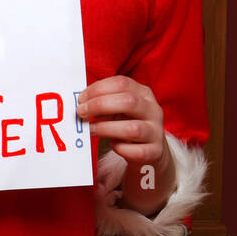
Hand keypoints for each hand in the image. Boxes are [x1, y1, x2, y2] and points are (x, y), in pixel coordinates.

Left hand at [77, 76, 175, 212]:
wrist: (150, 151)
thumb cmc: (127, 124)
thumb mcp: (119, 108)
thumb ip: (103, 102)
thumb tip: (80, 102)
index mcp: (143, 94)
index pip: (122, 83)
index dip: (98, 89)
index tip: (81, 98)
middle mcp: (153, 110)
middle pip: (129, 102)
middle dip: (100, 105)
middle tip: (81, 112)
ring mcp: (156, 132)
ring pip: (132, 128)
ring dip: (105, 128)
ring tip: (91, 130)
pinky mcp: (154, 152)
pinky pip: (136, 151)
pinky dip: (120, 148)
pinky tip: (112, 144)